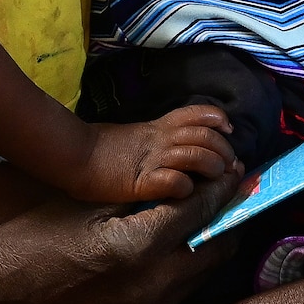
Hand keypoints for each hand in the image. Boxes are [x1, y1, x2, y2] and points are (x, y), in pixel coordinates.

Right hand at [0, 157, 244, 303]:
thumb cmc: (29, 242)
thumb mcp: (85, 206)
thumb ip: (142, 195)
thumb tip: (190, 177)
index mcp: (135, 250)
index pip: (199, 211)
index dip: (221, 186)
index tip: (234, 166)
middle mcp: (152, 287)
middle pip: (217, 245)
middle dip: (225, 214)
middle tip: (225, 188)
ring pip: (205, 270)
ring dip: (211, 239)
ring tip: (205, 211)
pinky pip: (184, 289)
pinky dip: (190, 263)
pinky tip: (180, 242)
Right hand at [81, 104, 240, 201]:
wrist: (74, 156)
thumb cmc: (106, 148)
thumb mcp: (141, 134)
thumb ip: (164, 135)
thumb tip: (192, 143)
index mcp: (161, 126)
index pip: (198, 113)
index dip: (218, 119)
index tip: (227, 130)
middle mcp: (161, 139)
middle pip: (205, 136)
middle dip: (224, 150)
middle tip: (229, 165)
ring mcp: (152, 159)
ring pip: (196, 155)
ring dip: (212, 166)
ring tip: (214, 177)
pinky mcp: (141, 182)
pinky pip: (173, 181)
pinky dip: (185, 186)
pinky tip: (185, 190)